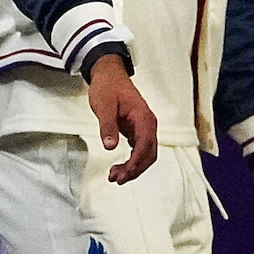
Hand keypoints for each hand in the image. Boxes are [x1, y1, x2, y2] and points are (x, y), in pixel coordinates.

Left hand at [87, 53, 159, 182]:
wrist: (109, 74)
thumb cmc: (108, 86)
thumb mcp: (104, 106)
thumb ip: (108, 126)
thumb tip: (110, 146)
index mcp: (143, 118)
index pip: (145, 146)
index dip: (136, 163)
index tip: (123, 174)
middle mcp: (148, 124)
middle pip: (148, 154)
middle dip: (135, 169)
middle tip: (117, 179)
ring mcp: (144, 127)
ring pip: (145, 154)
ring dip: (133, 167)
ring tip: (115, 176)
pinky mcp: (137, 129)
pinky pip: (139, 149)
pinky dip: (132, 160)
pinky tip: (120, 167)